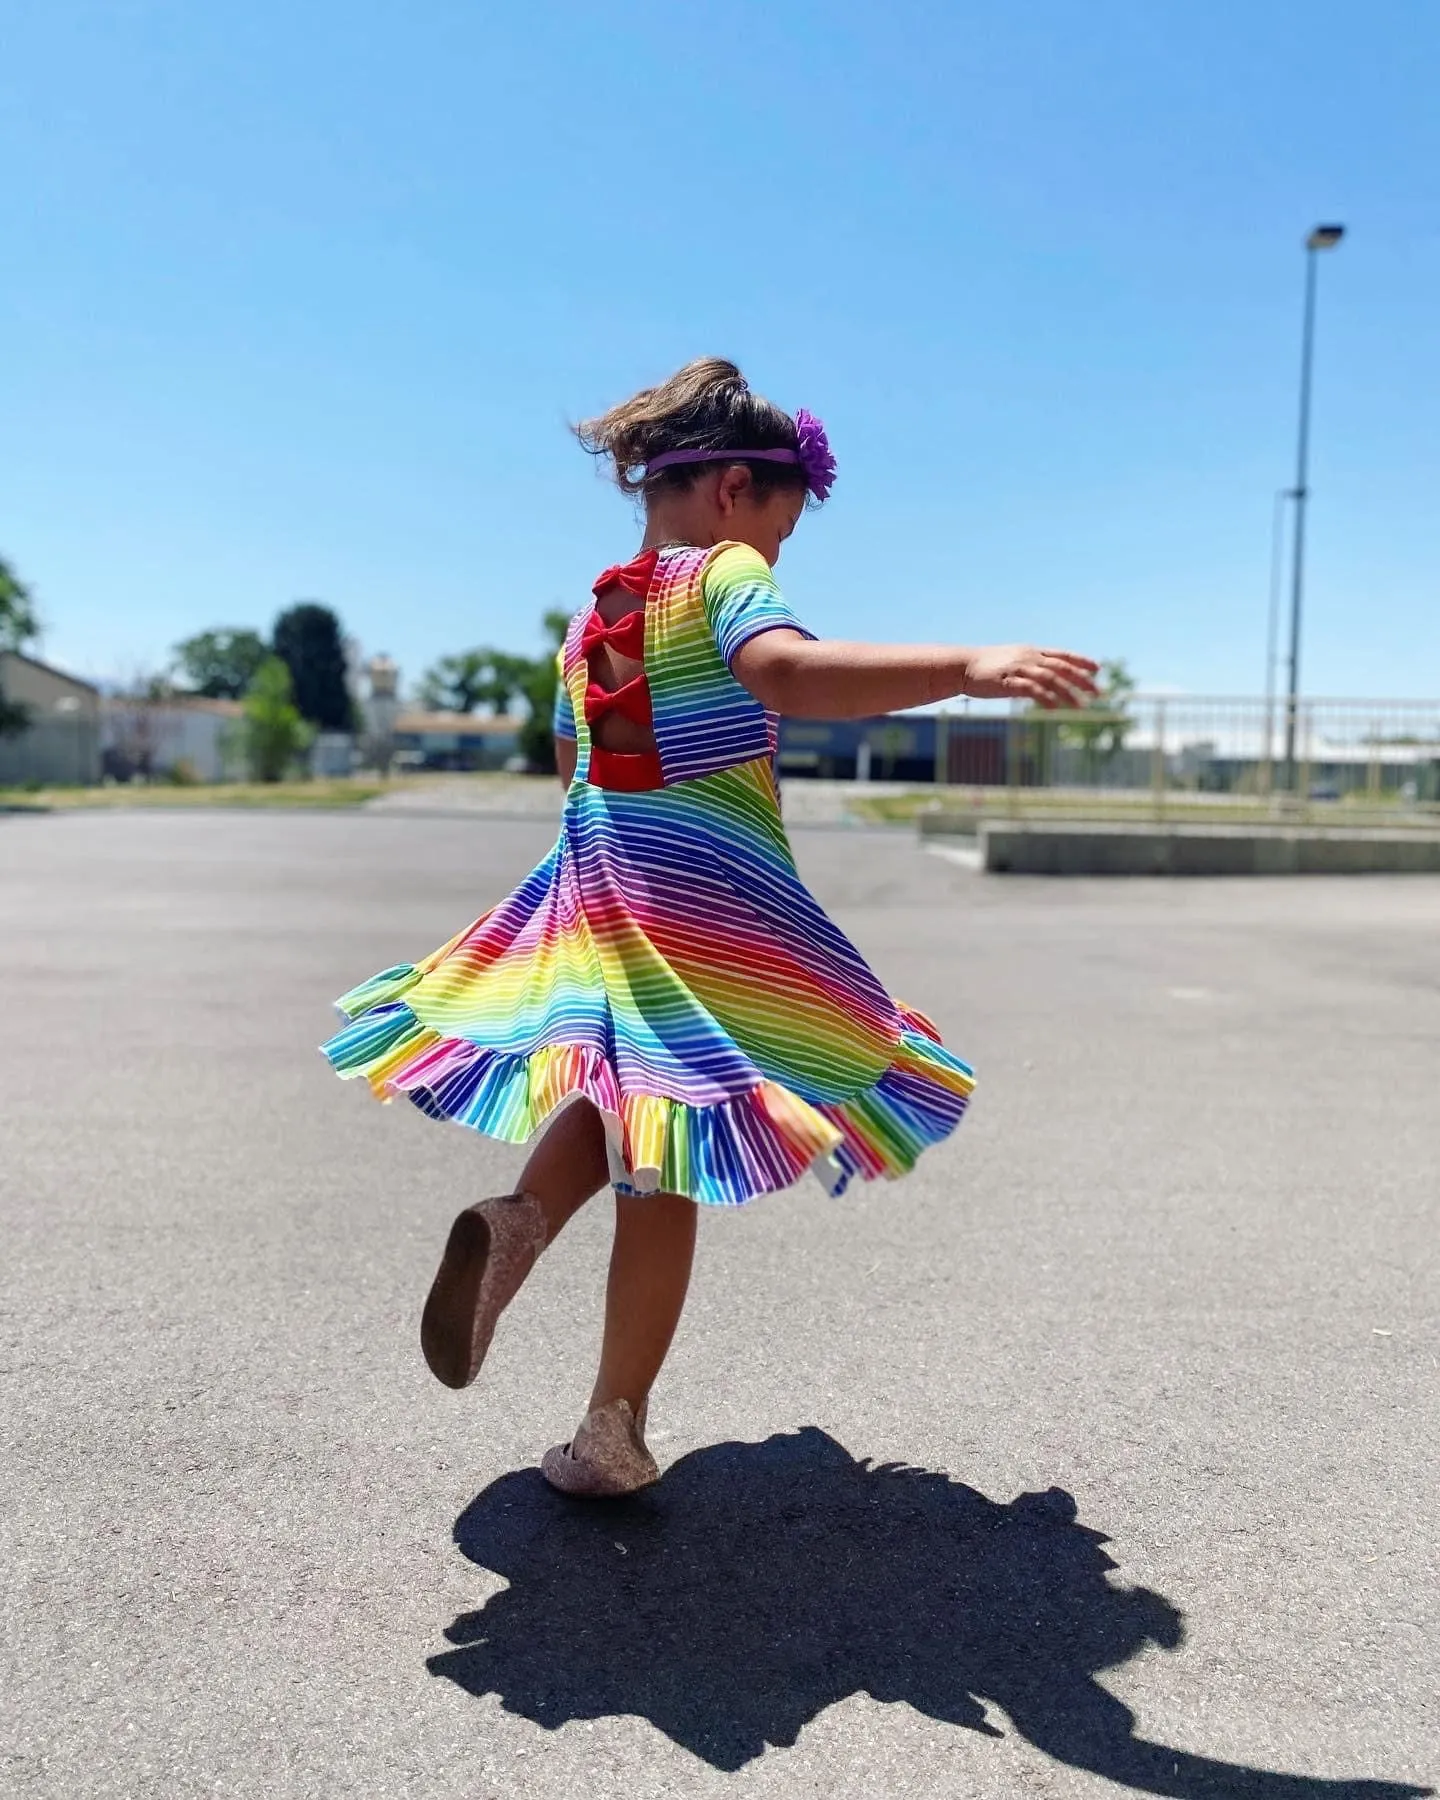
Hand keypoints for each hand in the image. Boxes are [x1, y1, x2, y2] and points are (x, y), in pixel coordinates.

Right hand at [962, 646, 1100, 707]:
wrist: (963, 666)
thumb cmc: (988, 666)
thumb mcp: (1013, 661)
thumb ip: (1031, 667)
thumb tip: (1046, 679)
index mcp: (1032, 652)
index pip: (1062, 654)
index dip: (1081, 661)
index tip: (1097, 670)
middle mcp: (1029, 657)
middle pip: (1061, 667)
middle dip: (1081, 680)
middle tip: (1098, 693)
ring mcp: (1019, 668)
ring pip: (1050, 678)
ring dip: (1067, 692)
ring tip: (1080, 706)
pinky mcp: (1008, 681)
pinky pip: (1031, 689)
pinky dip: (1044, 698)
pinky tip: (1054, 708)